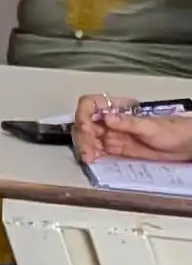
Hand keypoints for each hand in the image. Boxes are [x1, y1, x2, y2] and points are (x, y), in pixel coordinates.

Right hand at [76, 96, 191, 164]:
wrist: (184, 145)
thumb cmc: (171, 131)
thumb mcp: (150, 127)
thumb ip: (128, 123)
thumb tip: (106, 118)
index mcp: (118, 109)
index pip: (91, 104)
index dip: (83, 114)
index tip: (86, 128)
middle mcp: (111, 120)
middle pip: (86, 123)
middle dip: (83, 136)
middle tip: (88, 150)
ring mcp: (113, 134)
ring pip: (88, 137)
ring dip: (84, 146)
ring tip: (89, 158)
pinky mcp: (116, 148)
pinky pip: (97, 149)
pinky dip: (91, 154)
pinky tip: (92, 160)